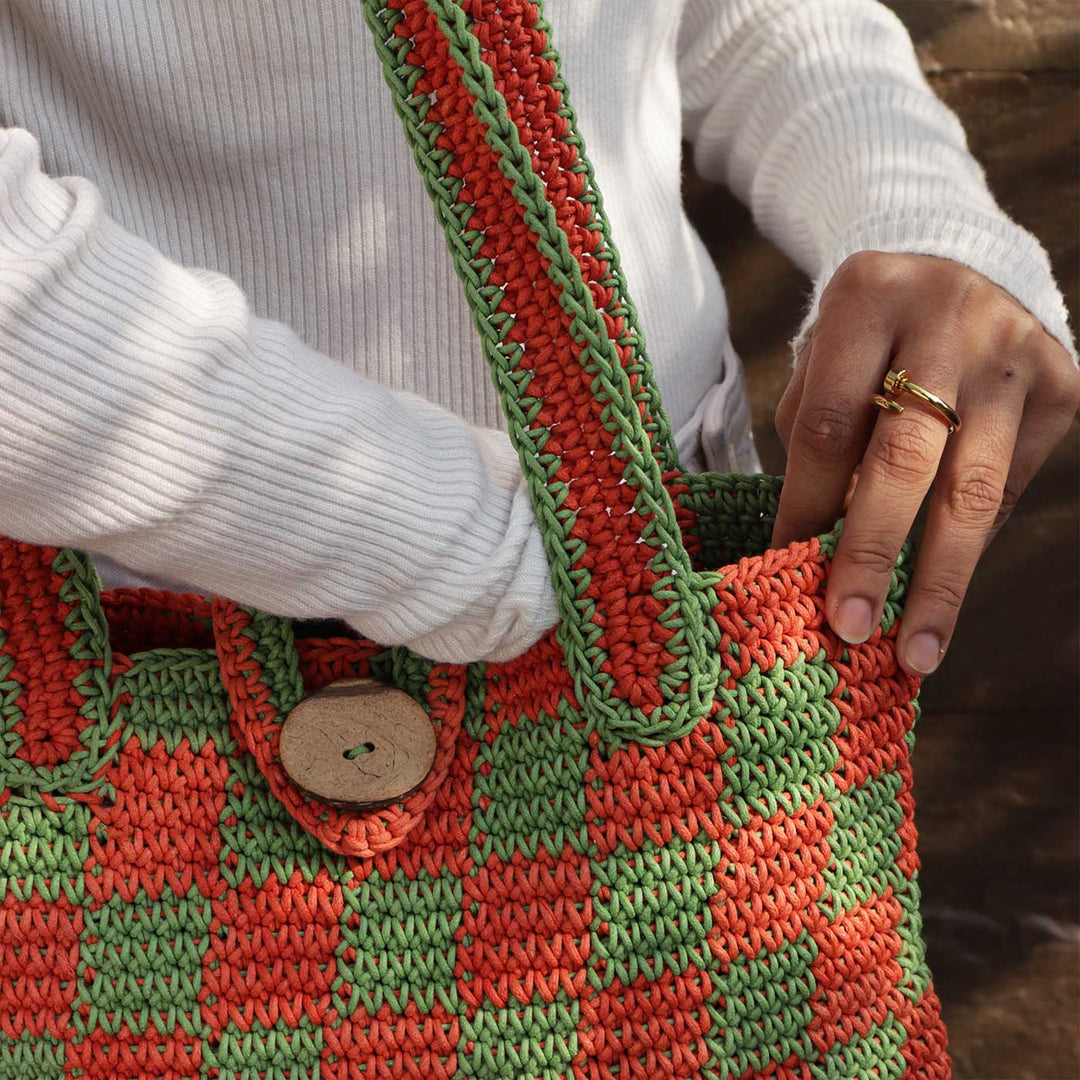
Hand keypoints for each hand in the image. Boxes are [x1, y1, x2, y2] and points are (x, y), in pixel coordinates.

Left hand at [772, 251, 1079, 676]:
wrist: (959, 262)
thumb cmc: (869, 334)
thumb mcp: (825, 358)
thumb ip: (820, 439)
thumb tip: (815, 547)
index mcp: (868, 299)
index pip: (828, 424)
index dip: (804, 505)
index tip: (785, 568)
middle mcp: (949, 321)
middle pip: (904, 456)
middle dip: (871, 551)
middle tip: (847, 627)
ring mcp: (1014, 355)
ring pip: (975, 488)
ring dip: (940, 580)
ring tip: (915, 652)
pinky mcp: (1061, 386)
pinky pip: (1009, 487)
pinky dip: (969, 545)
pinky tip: (942, 595)